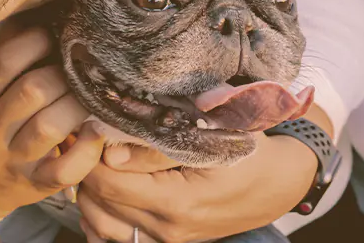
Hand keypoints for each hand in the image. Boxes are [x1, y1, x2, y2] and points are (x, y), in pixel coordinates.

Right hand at [0, 23, 105, 220]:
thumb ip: (1, 56)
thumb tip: (35, 11)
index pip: (5, 60)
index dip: (36, 41)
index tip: (55, 35)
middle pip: (33, 90)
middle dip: (63, 73)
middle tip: (80, 67)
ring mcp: (13, 160)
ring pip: (50, 126)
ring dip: (77, 105)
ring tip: (91, 94)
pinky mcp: (34, 185)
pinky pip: (64, 169)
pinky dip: (86, 150)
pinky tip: (94, 132)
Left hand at [78, 132, 316, 242]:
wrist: (278, 182)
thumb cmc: (246, 152)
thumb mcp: (208, 139)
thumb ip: (156, 149)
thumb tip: (111, 153)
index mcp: (176, 204)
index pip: (107, 183)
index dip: (89, 155)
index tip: (87, 130)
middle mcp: (167, 230)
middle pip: (98, 205)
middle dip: (85, 172)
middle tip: (87, 143)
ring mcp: (167, 241)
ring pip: (101, 226)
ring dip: (90, 195)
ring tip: (94, 163)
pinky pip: (118, 238)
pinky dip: (102, 216)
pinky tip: (106, 192)